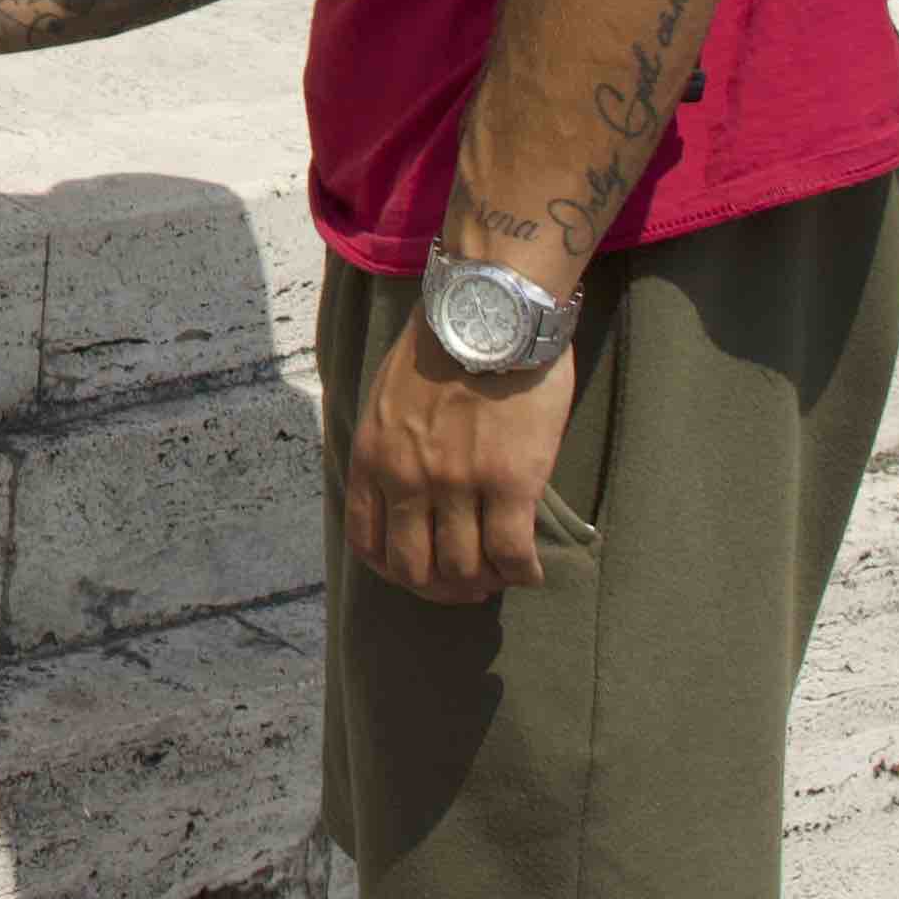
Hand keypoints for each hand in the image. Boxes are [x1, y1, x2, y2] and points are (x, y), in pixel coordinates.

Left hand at [343, 309, 579, 605]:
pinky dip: (522, 574)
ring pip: (464, 570)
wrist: (492, 310)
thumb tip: (400, 489)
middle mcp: (408, 477)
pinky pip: (512, 554)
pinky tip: (531, 571)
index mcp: (373, 456)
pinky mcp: (511, 481)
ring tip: (500, 574)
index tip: (420, 571)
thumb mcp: (388, 396)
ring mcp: (458, 483)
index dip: (394, 570)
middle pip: (415, 568)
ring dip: (483, 583)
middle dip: (440, 589)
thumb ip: (389, 446)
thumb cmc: (444, 345)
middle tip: (467, 584)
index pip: (368, 542)